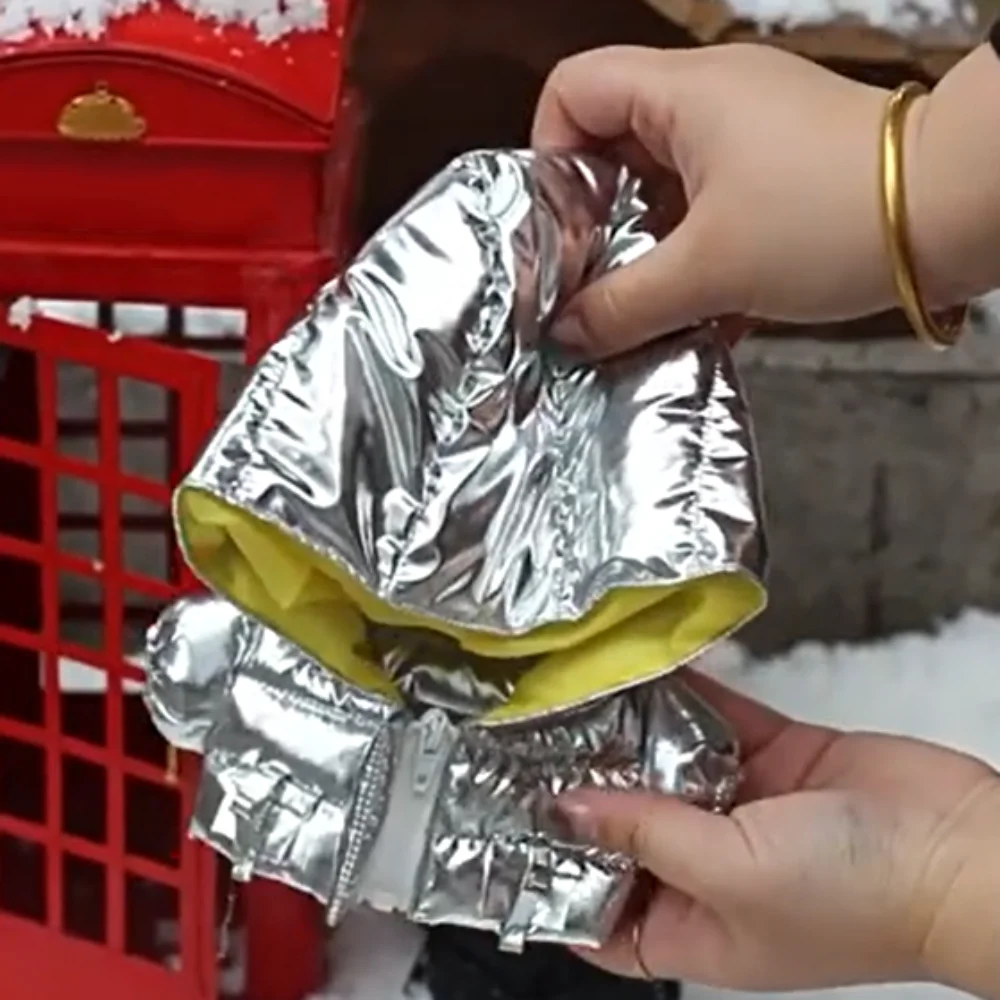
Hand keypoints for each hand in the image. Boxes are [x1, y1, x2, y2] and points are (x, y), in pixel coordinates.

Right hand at [532, 43, 999, 356]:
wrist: (953, 214)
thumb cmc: (831, 217)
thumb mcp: (709, 271)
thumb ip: (624, 306)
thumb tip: (566, 334)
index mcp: (682, 94)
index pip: (573, 91)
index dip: (549, 157)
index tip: (559, 228)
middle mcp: (711, 101)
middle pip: (611, 144)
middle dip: (594, 219)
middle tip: (590, 278)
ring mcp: (748, 137)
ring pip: (662, 186)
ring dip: (643, 250)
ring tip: (639, 308)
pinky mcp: (779, 175)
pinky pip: (708, 210)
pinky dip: (691, 258)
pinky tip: (692, 315)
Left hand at [557, 669, 999, 994]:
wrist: (963, 850)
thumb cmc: (864, 896)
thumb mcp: (728, 872)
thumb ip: (644, 832)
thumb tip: (565, 809)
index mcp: (694, 928)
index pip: (600, 911)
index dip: (556, 876)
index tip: (511, 826)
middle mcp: (712, 871)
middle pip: (628, 827)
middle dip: (590, 786)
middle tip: (536, 738)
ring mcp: (743, 811)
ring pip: (669, 765)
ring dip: (635, 733)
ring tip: (581, 693)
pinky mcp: (775, 761)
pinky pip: (717, 722)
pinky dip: (688, 698)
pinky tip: (650, 667)